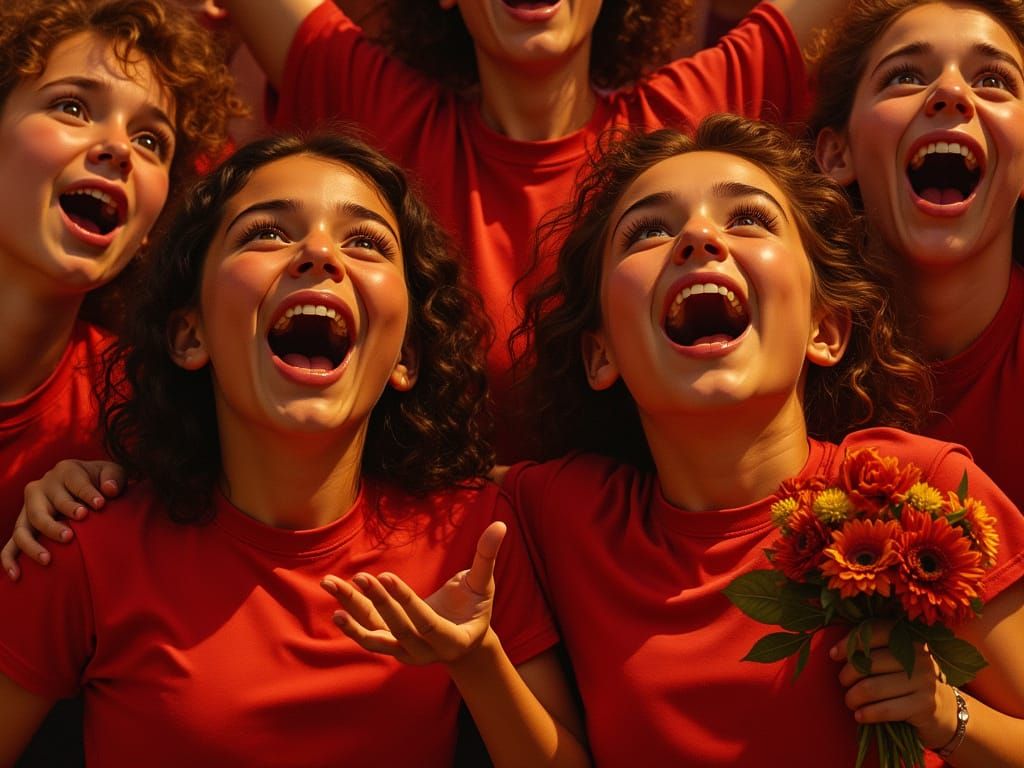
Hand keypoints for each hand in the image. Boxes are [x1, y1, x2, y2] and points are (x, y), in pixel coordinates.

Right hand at [1, 460, 124, 580]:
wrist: (87, 485)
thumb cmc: (102, 480)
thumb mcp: (112, 473)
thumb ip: (114, 478)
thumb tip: (109, 490)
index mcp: (65, 470)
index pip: (74, 483)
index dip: (87, 494)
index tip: (100, 505)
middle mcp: (41, 486)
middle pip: (42, 507)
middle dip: (55, 523)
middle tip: (71, 536)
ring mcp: (29, 507)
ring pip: (23, 527)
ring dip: (33, 544)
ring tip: (49, 559)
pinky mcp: (23, 525)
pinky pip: (10, 544)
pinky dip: (10, 559)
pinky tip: (17, 575)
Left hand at [320, 521, 505, 665]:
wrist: (464, 640)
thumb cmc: (475, 607)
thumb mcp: (483, 584)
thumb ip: (487, 557)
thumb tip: (500, 525)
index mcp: (453, 641)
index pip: (426, 623)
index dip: (405, 601)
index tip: (386, 577)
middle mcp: (427, 654)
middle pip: (397, 630)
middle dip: (378, 603)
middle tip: (361, 577)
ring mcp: (406, 654)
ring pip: (376, 634)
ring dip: (353, 612)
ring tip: (333, 587)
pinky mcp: (392, 648)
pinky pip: (370, 635)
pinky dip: (353, 625)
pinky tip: (337, 608)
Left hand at [831, 620, 957, 748]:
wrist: (946, 713)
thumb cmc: (909, 683)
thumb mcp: (896, 661)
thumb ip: (874, 650)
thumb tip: (836, 651)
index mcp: (909, 639)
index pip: (874, 632)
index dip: (849, 643)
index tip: (833, 655)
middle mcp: (919, 656)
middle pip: (868, 663)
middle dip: (847, 676)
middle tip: (844, 684)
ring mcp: (924, 681)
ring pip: (872, 688)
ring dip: (853, 697)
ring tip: (850, 701)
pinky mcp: (925, 706)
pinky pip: (885, 710)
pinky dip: (867, 714)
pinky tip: (860, 715)